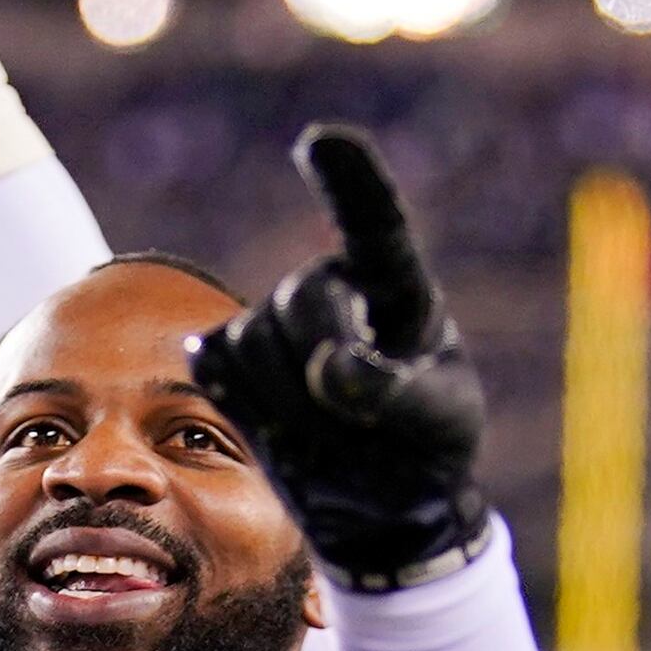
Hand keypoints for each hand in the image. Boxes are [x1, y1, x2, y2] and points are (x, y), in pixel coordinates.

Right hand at [191, 128, 487, 589]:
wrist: (380, 509)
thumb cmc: (426, 454)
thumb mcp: (436, 427)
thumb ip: (395, 396)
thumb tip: (328, 373)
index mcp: (399, 291)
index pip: (376, 226)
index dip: (349, 180)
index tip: (322, 142)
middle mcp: (335, 291)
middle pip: (301, 301)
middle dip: (321, 368)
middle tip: (363, 433)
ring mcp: (280, 324)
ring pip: (250, 342)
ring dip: (286, 407)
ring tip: (331, 442)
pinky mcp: (235, 361)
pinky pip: (214, 367)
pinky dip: (244, 406)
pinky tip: (279, 428)